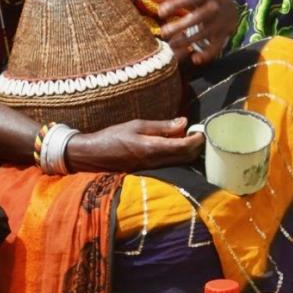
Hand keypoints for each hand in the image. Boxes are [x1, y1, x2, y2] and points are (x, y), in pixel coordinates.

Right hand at [65, 117, 203, 171]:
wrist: (92, 155)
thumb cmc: (112, 136)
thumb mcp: (137, 125)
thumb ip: (162, 126)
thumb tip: (184, 122)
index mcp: (152, 148)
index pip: (185, 147)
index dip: (197, 139)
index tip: (201, 130)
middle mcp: (155, 162)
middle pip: (187, 157)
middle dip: (196, 146)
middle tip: (195, 132)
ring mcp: (152, 169)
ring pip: (180, 162)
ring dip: (188, 151)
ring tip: (186, 136)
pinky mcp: (149, 171)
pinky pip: (170, 165)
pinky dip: (178, 155)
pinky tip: (174, 145)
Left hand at [150, 0, 239, 65]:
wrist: (232, 8)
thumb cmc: (203, 1)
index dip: (175, 5)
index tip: (160, 13)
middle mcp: (215, 7)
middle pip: (199, 16)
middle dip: (181, 25)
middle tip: (163, 33)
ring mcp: (220, 23)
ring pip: (205, 33)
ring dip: (187, 41)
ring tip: (171, 45)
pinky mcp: (224, 36)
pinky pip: (216, 47)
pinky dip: (207, 54)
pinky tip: (194, 59)